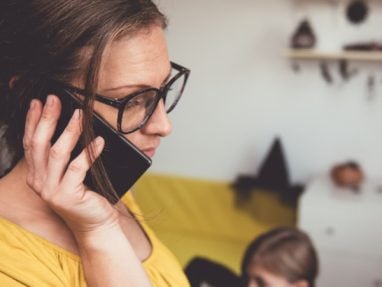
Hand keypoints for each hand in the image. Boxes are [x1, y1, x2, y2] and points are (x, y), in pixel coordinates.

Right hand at [23, 95, 118, 235]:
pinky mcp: (68, 196)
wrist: (97, 224)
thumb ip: (65, 155)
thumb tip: (73, 124)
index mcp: (37, 175)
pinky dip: (89, 152)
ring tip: (80, 114)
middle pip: (39, 144)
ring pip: (57, 153)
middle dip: (46, 119)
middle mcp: (39, 182)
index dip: (33, 121)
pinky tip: (99, 140)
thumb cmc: (87, 195)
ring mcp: (52, 191)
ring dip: (69, 131)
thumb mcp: (71, 174)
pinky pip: (78, 167)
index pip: (31, 143)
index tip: (38, 101)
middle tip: (54, 99)